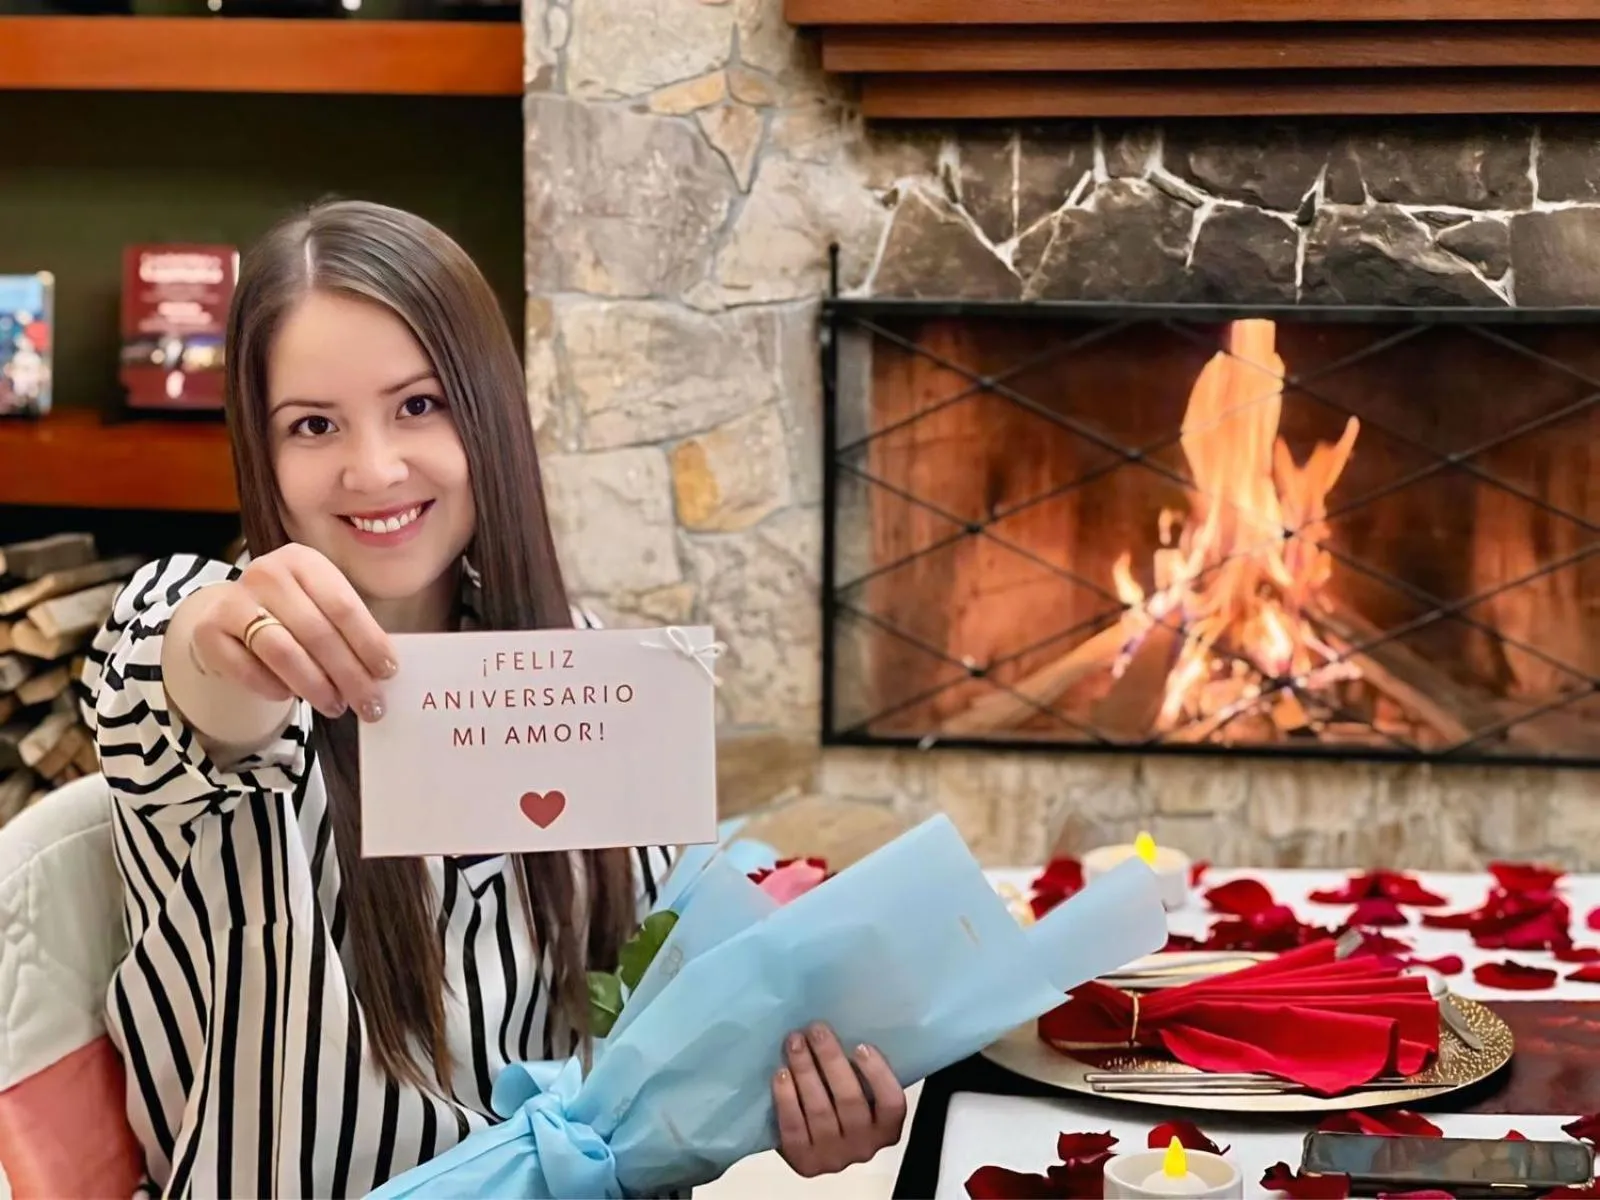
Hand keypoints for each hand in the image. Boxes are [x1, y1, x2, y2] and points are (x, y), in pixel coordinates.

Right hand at [189, 543, 396, 720]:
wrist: (233, 613)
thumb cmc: (294, 611)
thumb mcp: (323, 605)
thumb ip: (350, 630)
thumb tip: (382, 673)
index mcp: (304, 561)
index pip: (343, 606)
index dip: (368, 643)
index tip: (388, 673)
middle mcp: (267, 573)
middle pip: (316, 632)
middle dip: (349, 674)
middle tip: (370, 705)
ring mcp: (233, 600)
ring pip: (282, 652)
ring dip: (315, 685)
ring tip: (336, 706)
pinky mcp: (209, 631)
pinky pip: (247, 668)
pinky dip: (273, 687)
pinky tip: (290, 697)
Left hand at [772, 1023, 906, 1177]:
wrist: (812, 1147)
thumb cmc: (839, 1105)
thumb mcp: (861, 1094)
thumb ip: (861, 1074)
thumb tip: (848, 1023)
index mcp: (886, 1129)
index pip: (891, 1103)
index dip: (878, 1074)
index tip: (861, 1046)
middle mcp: (864, 1147)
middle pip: (849, 1100)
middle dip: (831, 1060)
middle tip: (816, 1030)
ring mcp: (834, 1157)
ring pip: (820, 1111)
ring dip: (805, 1071)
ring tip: (795, 1043)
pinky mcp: (804, 1162)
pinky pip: (794, 1127)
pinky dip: (787, 1099)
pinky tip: (781, 1074)